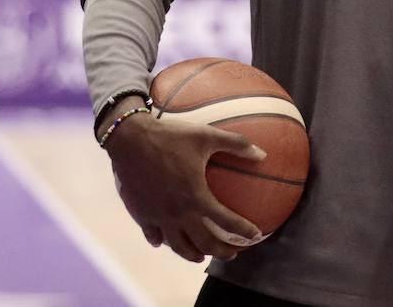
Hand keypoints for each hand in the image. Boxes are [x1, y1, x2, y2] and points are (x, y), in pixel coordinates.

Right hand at [102, 107, 267, 263]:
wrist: (129, 139)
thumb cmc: (170, 136)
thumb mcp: (207, 135)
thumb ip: (236, 144)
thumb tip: (263, 153)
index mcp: (196, 197)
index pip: (226, 222)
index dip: (244, 231)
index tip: (256, 236)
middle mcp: (178, 213)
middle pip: (204, 243)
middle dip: (222, 252)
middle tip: (233, 253)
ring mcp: (157, 216)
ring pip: (177, 246)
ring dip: (193, 254)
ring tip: (202, 256)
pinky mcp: (141, 214)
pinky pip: (153, 235)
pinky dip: (162, 241)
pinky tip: (164, 241)